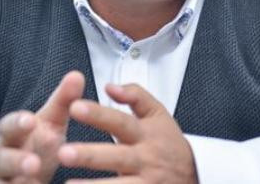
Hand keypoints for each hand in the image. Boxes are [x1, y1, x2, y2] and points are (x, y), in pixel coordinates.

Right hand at [0, 71, 84, 183]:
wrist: (21, 175)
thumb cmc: (38, 143)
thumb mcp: (50, 123)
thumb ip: (62, 101)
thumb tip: (77, 75)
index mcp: (12, 135)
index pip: (9, 126)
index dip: (18, 124)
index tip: (31, 121)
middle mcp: (4, 158)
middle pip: (3, 159)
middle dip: (17, 161)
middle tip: (34, 164)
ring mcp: (4, 181)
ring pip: (4, 183)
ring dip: (20, 182)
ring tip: (36, 180)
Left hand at [57, 83, 197, 183]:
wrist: (196, 176)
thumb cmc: (170, 144)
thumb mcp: (159, 114)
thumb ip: (136, 96)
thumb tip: (110, 86)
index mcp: (145, 134)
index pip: (119, 121)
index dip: (98, 114)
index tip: (75, 107)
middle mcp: (145, 159)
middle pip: (115, 156)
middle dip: (89, 156)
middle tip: (63, 152)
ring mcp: (145, 183)